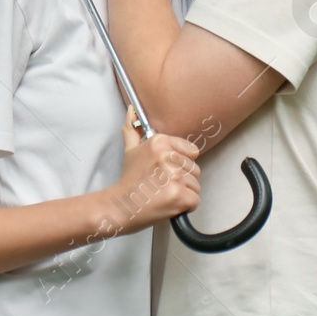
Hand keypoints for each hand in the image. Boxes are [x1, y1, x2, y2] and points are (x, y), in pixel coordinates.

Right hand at [99, 110, 199, 234]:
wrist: (120, 206)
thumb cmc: (128, 179)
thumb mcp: (130, 150)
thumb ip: (132, 128)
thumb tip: (132, 110)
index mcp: (159, 142)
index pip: (192, 151)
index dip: (182, 163)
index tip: (167, 169)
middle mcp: (168, 157)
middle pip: (195, 169)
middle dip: (183, 179)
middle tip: (163, 184)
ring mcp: (174, 177)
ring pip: (195, 185)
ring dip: (184, 193)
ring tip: (165, 194)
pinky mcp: (179, 195)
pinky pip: (195, 200)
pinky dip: (185, 206)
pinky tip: (169, 204)